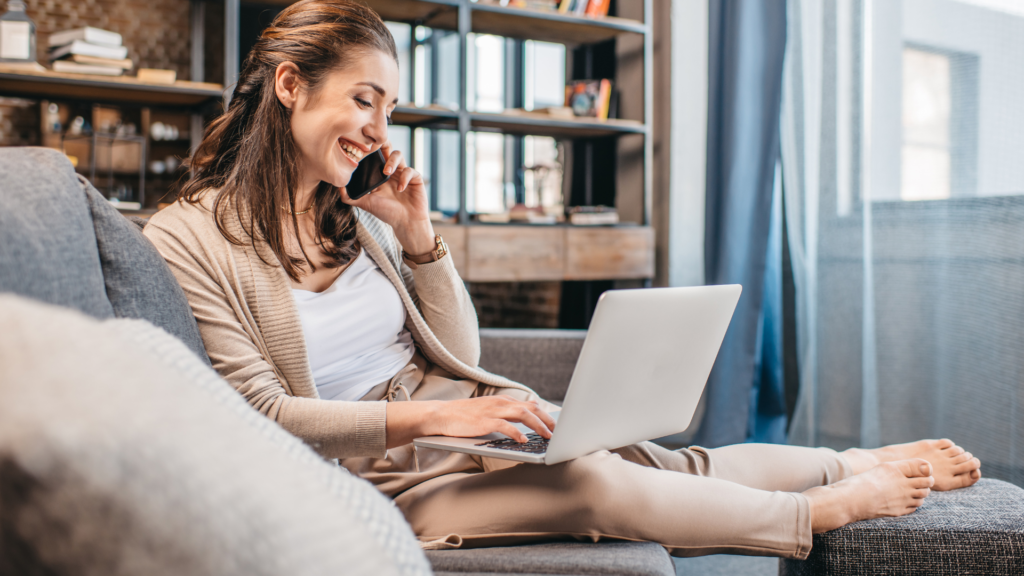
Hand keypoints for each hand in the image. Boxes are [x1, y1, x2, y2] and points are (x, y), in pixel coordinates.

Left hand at [340, 140, 435, 254]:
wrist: (406, 223)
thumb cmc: (387, 213)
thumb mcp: (365, 204)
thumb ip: (350, 197)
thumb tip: (337, 187)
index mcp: (379, 174)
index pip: (374, 155)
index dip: (369, 149)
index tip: (363, 150)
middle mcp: (391, 171)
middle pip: (387, 148)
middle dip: (382, 144)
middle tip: (376, 149)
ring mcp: (403, 173)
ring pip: (398, 154)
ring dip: (392, 161)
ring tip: (386, 173)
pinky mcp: (415, 178)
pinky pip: (410, 170)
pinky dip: (404, 178)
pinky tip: (400, 189)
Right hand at [385, 396, 556, 448]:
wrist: (441, 415)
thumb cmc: (464, 417)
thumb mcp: (488, 412)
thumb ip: (505, 416)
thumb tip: (524, 428)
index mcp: (502, 401)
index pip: (530, 405)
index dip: (546, 415)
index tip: (557, 425)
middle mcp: (501, 403)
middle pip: (532, 409)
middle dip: (548, 421)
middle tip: (558, 432)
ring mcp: (493, 411)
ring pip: (523, 415)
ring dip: (539, 426)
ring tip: (548, 436)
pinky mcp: (484, 421)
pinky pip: (506, 426)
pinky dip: (517, 433)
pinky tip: (523, 440)